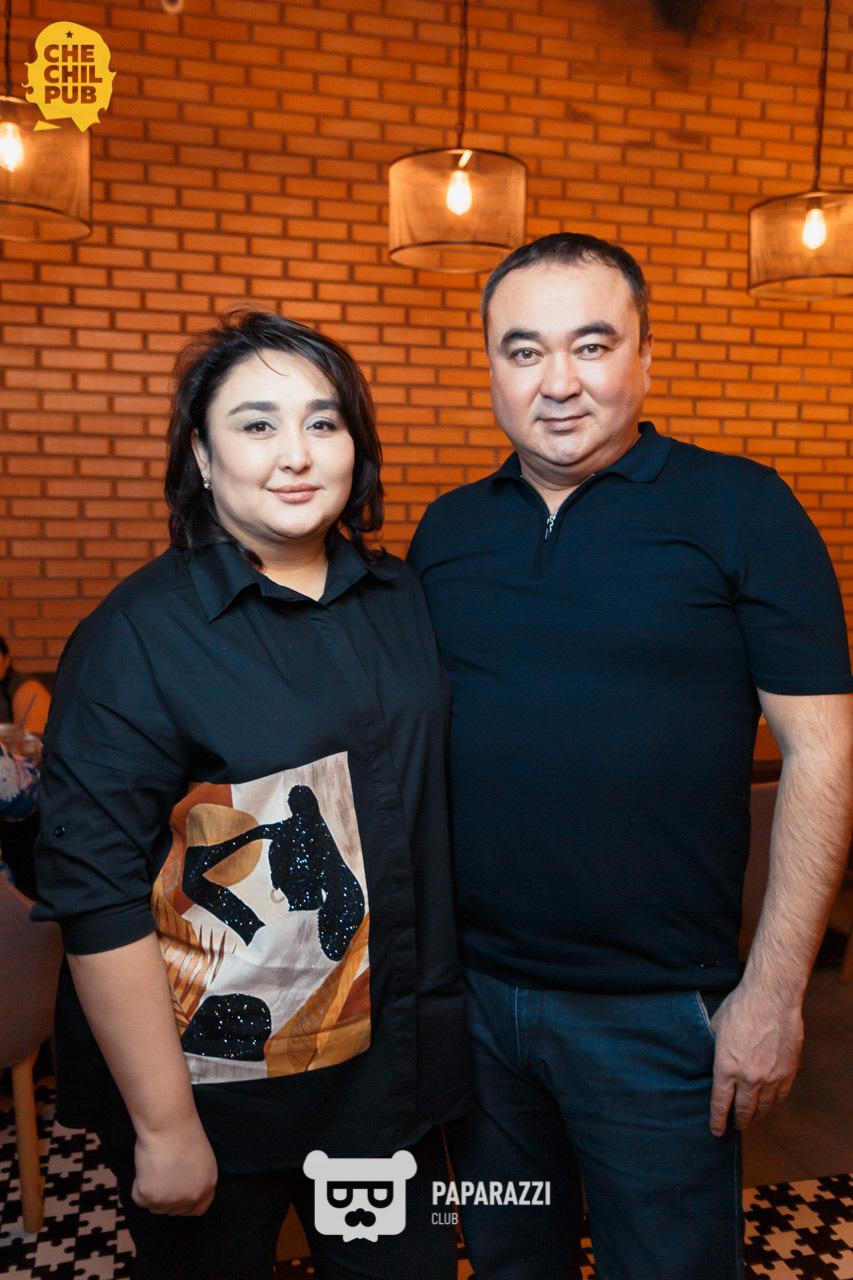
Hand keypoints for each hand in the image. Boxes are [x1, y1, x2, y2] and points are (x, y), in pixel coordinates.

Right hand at [132, 1118, 217, 1215]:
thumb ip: (194, 1179)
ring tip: (155, 1164)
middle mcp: (193, 1196)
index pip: (198, 1209)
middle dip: (165, 1197)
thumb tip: (179, 1191)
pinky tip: (146, 1165)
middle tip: (160, 1173)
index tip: (174, 1195)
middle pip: (174, 1211)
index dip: (185, 1204)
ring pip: (155, 1207)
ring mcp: (172, 1200)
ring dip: (151, 1190)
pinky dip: (137, 1184)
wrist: (167, 1122)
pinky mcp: (151, 1198)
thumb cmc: (180, 1131)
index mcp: (208, 1185)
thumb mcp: (199, 1158)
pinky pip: (138, 1197)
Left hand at [708, 984, 802, 1136]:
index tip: (716, 1131)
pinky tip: (768, 1102)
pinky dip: (773, 1102)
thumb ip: (712, 1048)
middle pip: (743, 1111)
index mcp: (726, 1068)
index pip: (720, 1104)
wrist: (772, 997)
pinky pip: (780, 1096)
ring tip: (751, 1116)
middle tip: (735, 1126)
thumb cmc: (740, 1007)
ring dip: (756, 1114)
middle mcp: (749, 1078)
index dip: (717, 1121)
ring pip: (763, 1107)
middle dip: (738, 1122)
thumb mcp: (715, 1027)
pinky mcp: (788, 1072)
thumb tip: (706, 1058)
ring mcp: (771, 1077)